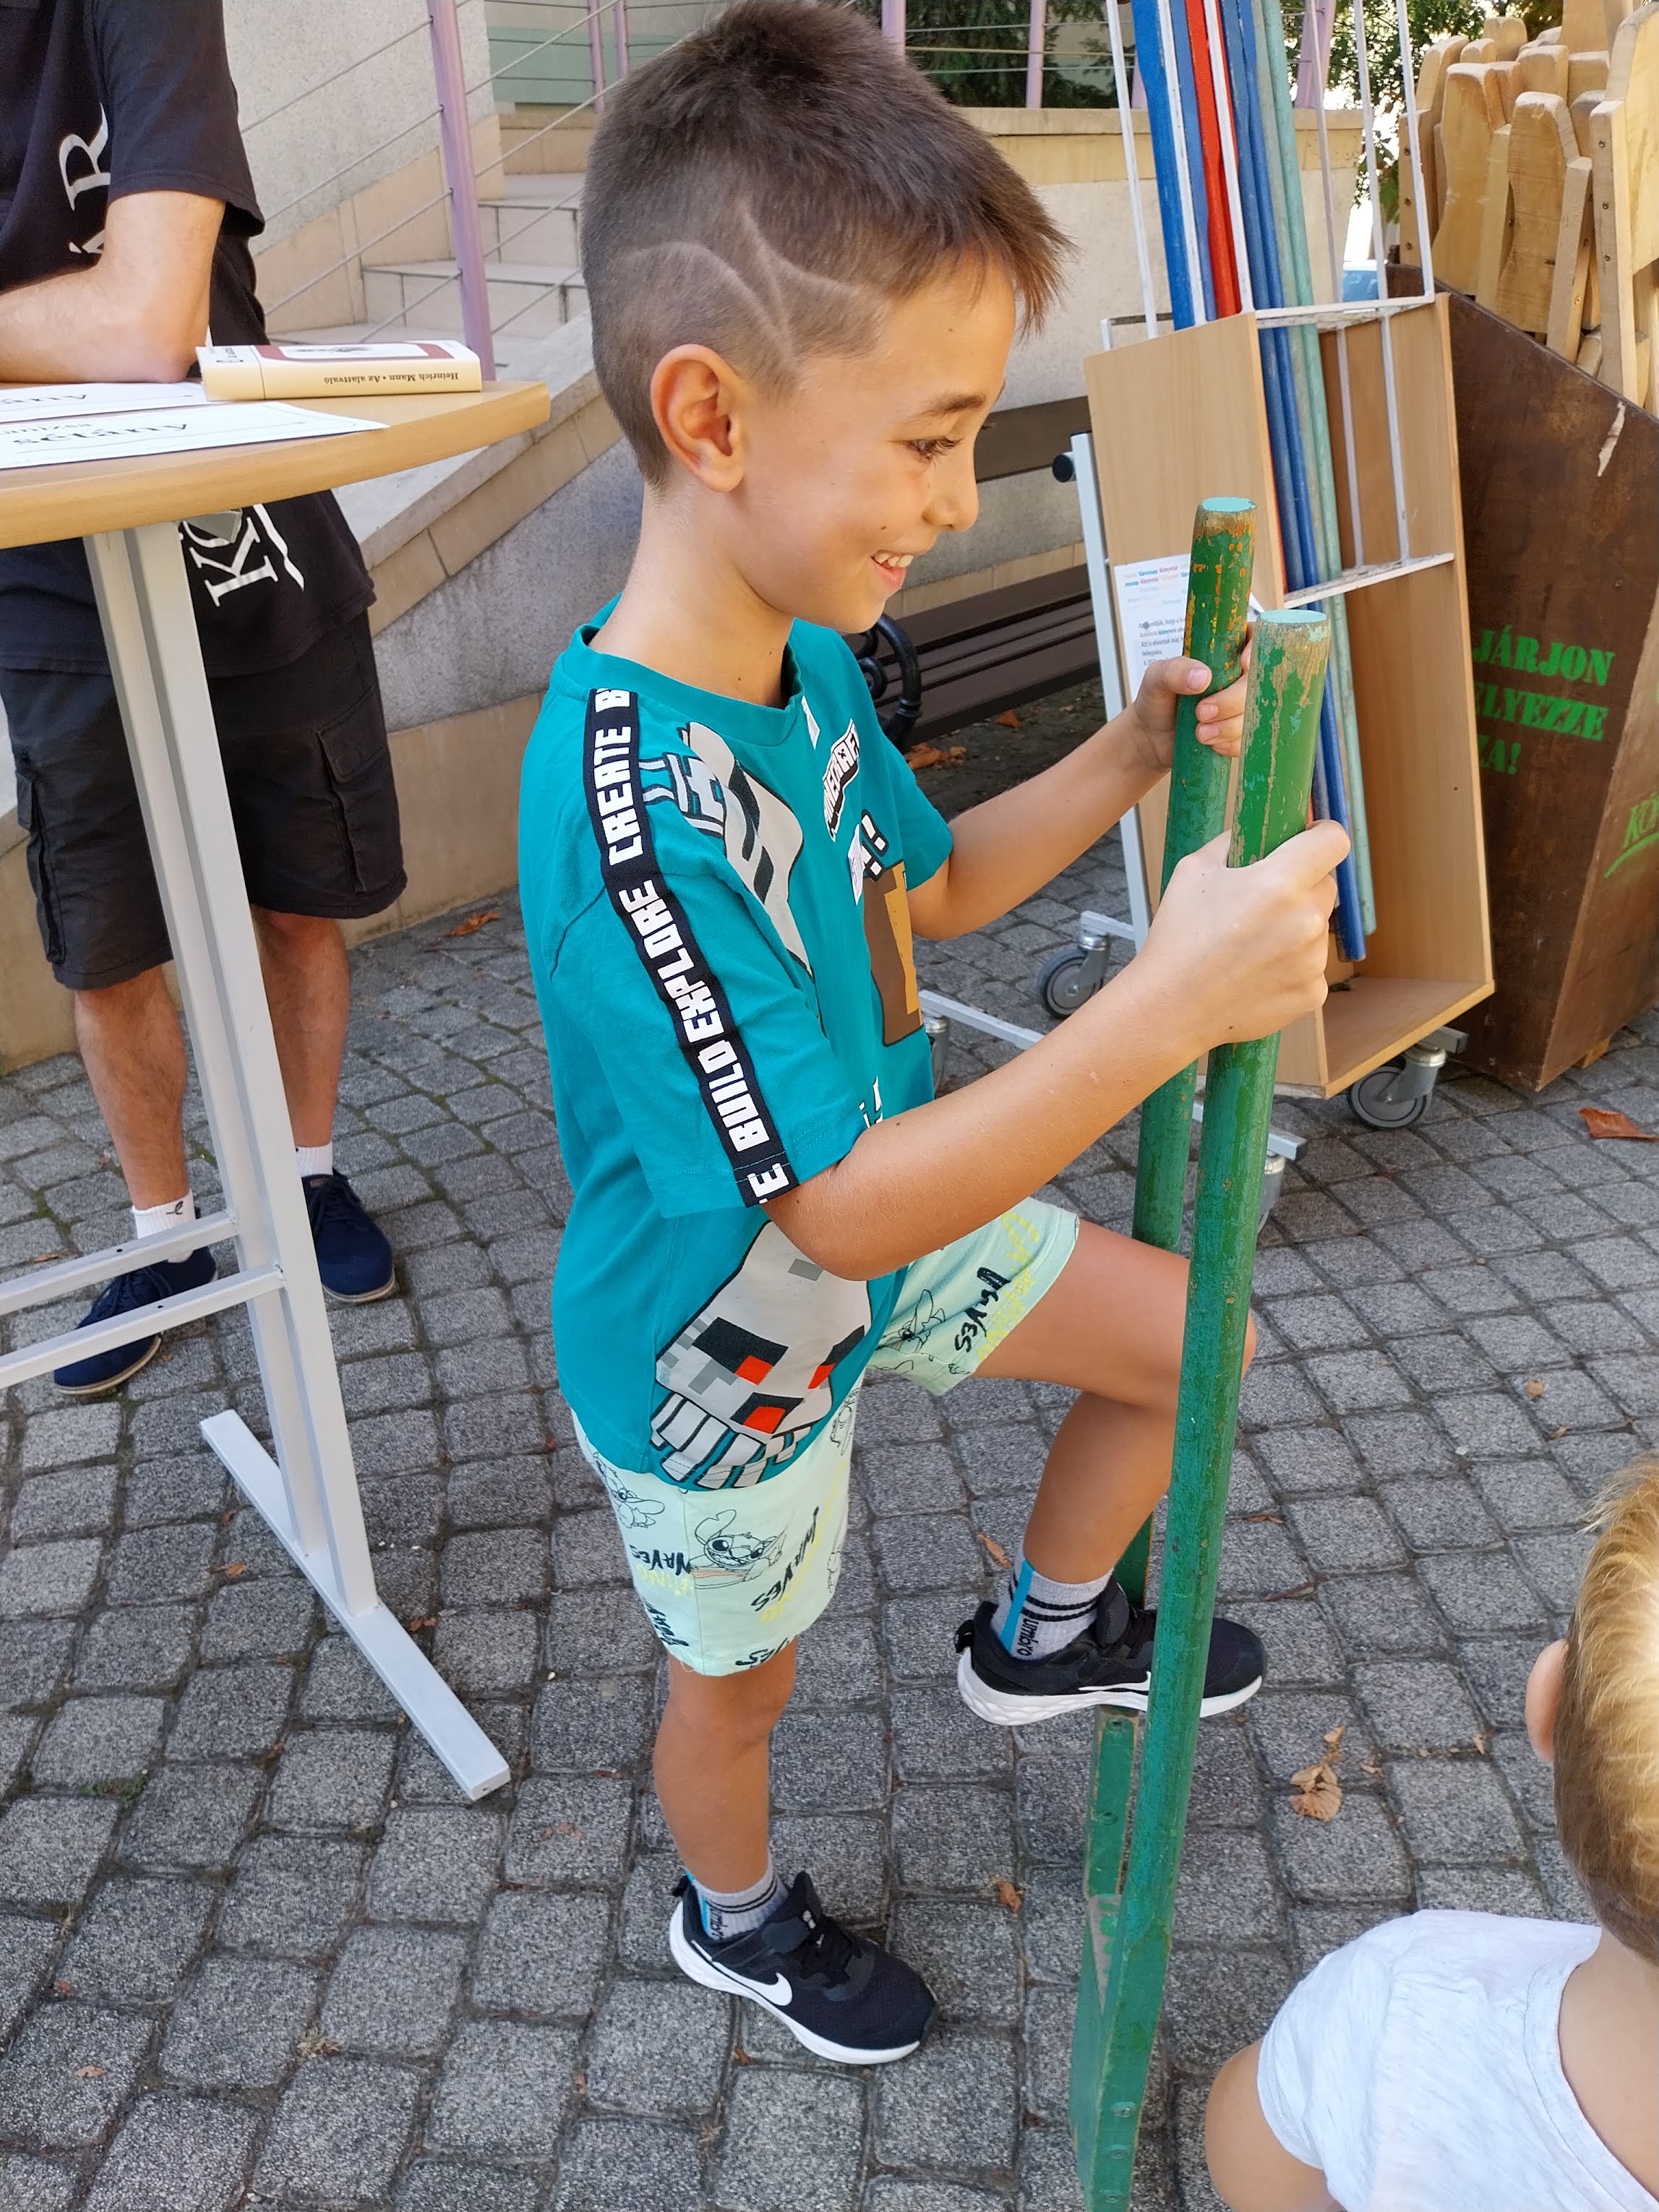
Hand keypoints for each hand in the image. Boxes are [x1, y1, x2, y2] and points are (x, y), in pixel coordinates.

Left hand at [1127, 632, 1252, 778]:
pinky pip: (1248, 738)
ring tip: (1200, 733)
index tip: (1244, 665)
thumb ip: (1174, 671)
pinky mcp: (1240, 731)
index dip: (1257, 649)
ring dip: (1228, 726)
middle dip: (1232, 701)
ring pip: (1254, 713)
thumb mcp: (1155, 679)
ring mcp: (1241, 705)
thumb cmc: (1156, 700)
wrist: (1151, 739)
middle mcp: (1237, 677)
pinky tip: (1211, 744)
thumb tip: (1203, 677)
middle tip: (1202, 712)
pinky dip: (1230, 743)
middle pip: (1257, 682)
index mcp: (1222, 653)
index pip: (1254, 638)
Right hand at [1133, 822, 1349, 1055]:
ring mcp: (1313, 961)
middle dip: (1302, 886)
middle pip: (1326, 885)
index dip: (1322, 835)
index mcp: (1280, 883)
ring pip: (1318, 928)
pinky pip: (1312, 966)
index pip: (1334, 840)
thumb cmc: (1178, 938)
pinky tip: (1257, 973)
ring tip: (1253, 946)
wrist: (1171, 1008)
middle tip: (1264, 902)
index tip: (1308, 842)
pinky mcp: (1312, 993)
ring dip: (1296, 929)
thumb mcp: (1194, 872)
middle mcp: (1305, 920)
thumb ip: (1233, 843)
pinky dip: (1291, 966)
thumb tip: (1257, 832)